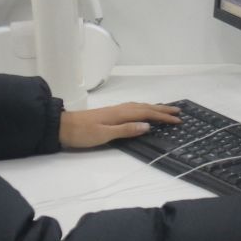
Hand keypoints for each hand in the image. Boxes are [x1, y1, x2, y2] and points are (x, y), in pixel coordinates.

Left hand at [59, 101, 179, 148]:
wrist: (62, 126)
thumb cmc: (82, 133)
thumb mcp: (104, 134)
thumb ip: (126, 129)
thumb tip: (148, 125)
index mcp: (121, 114)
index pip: (147, 114)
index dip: (163, 117)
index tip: (178, 120)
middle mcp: (120, 109)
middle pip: (146, 107)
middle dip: (163, 110)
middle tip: (179, 112)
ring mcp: (115, 110)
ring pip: (140, 106)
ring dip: (154, 107)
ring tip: (165, 110)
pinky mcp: (110, 113)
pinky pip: (133, 107)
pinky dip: (144, 108)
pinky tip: (143, 110)